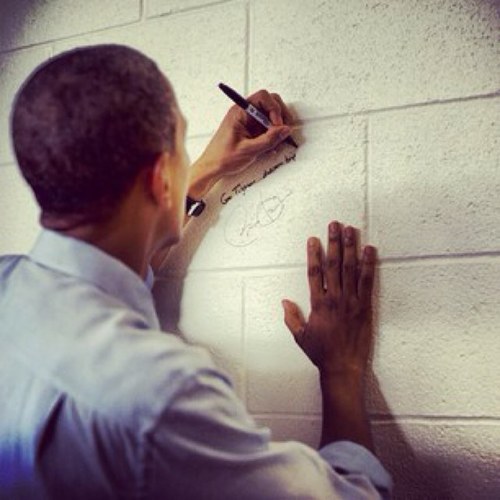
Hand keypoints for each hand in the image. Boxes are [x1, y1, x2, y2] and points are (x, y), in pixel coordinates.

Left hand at [188, 90, 293, 198]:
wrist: (212, 168)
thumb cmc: (222, 157)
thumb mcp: (248, 150)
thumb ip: (268, 140)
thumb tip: (285, 130)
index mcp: (240, 112)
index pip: (263, 97)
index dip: (274, 108)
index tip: (277, 124)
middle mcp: (245, 113)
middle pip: (270, 103)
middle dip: (280, 115)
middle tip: (283, 130)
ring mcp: (249, 122)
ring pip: (270, 116)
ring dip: (278, 127)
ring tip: (278, 140)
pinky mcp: (252, 131)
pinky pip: (267, 128)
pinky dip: (273, 135)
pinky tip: (272, 146)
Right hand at [282, 221, 375, 381]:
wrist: (343, 367)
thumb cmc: (321, 352)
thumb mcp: (300, 336)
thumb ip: (291, 317)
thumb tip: (284, 301)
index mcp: (318, 304)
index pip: (315, 273)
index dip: (313, 255)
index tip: (313, 239)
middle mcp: (335, 299)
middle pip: (334, 265)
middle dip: (334, 243)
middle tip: (334, 225)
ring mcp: (352, 301)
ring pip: (350, 269)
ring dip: (351, 247)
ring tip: (351, 230)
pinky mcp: (365, 306)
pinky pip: (367, 281)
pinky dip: (369, 265)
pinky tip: (370, 250)